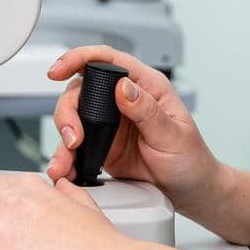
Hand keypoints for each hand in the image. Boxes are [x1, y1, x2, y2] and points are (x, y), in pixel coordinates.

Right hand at [46, 45, 223, 219]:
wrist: (190, 192)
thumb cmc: (191, 159)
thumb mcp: (174, 135)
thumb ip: (148, 111)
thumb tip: (123, 87)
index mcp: (145, 86)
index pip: (108, 60)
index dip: (80, 57)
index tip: (59, 69)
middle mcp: (123, 99)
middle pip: (81, 89)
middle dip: (68, 111)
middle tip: (73, 137)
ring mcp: (109, 122)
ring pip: (73, 116)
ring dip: (63, 136)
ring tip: (66, 161)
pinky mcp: (101, 144)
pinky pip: (75, 145)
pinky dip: (66, 157)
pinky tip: (66, 168)